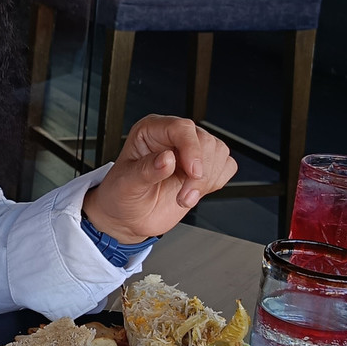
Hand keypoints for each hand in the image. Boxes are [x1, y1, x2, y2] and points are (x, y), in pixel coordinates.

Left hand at [82, 115, 236, 243]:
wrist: (128, 217)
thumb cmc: (121, 195)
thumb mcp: (126, 184)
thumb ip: (146, 170)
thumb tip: (167, 159)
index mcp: (151, 131)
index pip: (181, 128)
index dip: (191, 149)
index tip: (193, 173)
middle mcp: (172, 137)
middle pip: (205, 140)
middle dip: (200, 173)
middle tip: (183, 196)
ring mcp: (189, 151)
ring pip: (219, 152)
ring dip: (207, 180)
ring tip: (184, 197)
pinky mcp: (203, 167)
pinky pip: (226, 166)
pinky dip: (216, 182)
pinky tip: (195, 192)